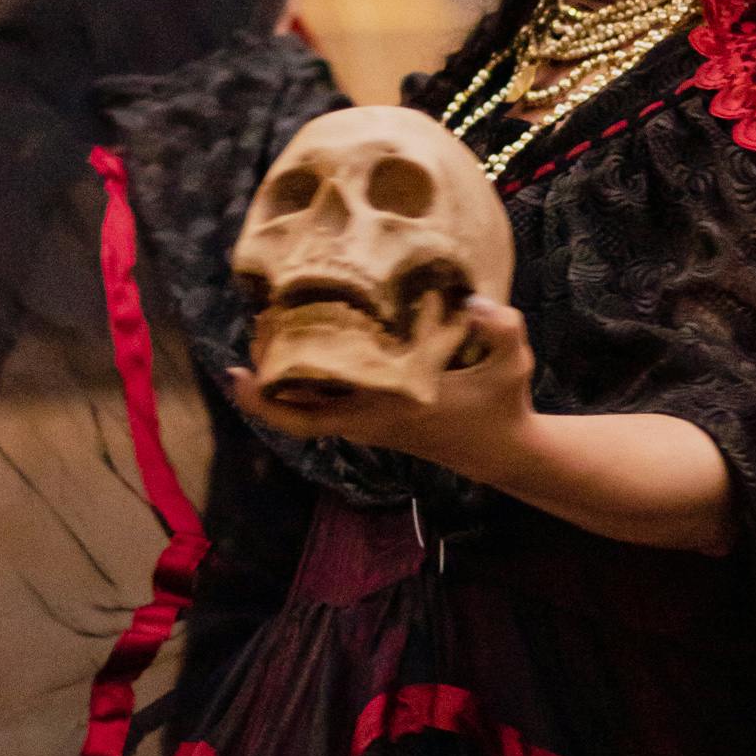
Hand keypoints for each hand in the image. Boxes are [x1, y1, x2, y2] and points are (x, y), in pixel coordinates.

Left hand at [226, 297, 535, 478]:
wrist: (504, 454)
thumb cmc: (504, 405)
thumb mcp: (514, 363)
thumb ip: (502, 328)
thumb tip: (472, 301)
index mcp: (390, 406)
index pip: (315, 412)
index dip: (270, 398)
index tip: (240, 372)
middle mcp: (372, 420)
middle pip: (298, 417)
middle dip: (265, 389)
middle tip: (246, 349)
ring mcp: (372, 427)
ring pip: (312, 413)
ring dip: (286, 386)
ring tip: (271, 340)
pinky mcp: (378, 425)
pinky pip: (328, 410)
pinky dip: (311, 389)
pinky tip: (309, 352)